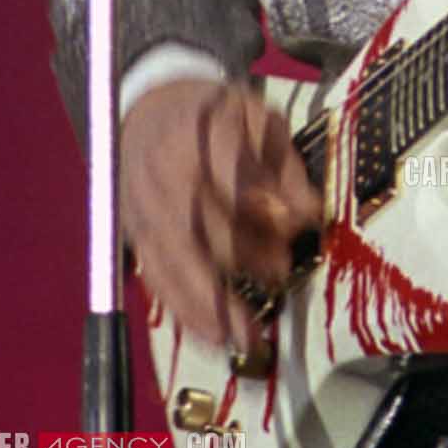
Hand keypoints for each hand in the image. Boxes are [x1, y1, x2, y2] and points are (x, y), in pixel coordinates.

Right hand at [120, 79, 318, 349]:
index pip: (229, 169)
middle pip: (198, 222)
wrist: (149, 111)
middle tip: (282, 269)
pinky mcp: (139, 238)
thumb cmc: (209, 116)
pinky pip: (158, 282)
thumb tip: (308, 212)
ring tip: (249, 335)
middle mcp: (164, 174)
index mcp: (197, 133)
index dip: (265, 199)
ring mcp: (146, 210)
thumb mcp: (256, 118)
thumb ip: (282, 164)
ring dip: (212, 304)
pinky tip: (216, 336)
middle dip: (243, 252)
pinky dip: (187, 313)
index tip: (302, 218)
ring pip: (174, 263)